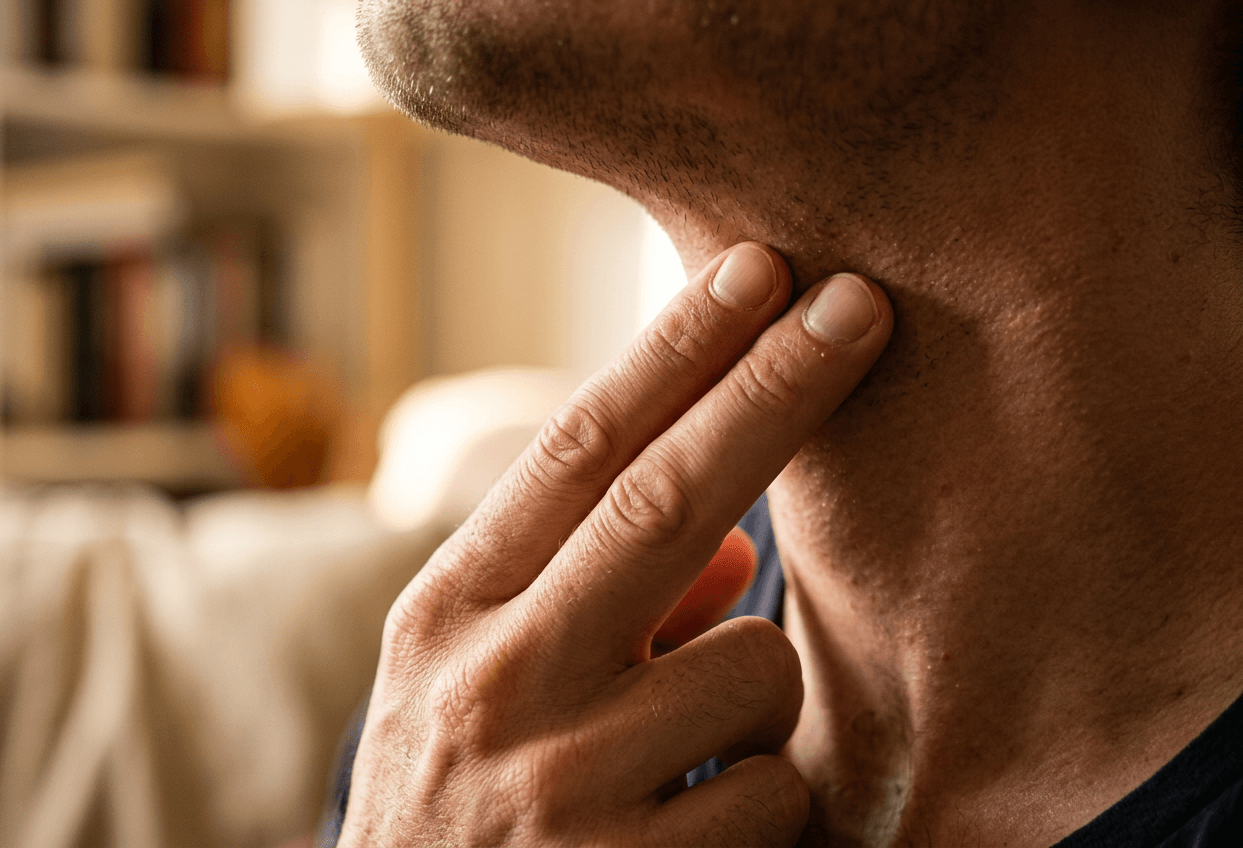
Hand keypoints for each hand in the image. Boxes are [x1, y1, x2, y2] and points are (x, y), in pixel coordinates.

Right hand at [339, 242, 892, 846]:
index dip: (671, 354)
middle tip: (859, 303)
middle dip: (773, 388)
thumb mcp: (479, 687)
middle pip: (666, 501)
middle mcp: (493, 685)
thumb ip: (592, 599)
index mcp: (447, 616)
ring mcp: (562, 791)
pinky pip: (775, 788)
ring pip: (755, 664)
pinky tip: (686, 837)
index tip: (756, 270)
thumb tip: (742, 544)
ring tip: (675, 756)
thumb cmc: (458, 806)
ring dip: (752, 690)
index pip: (572, 455)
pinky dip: (759, 796)